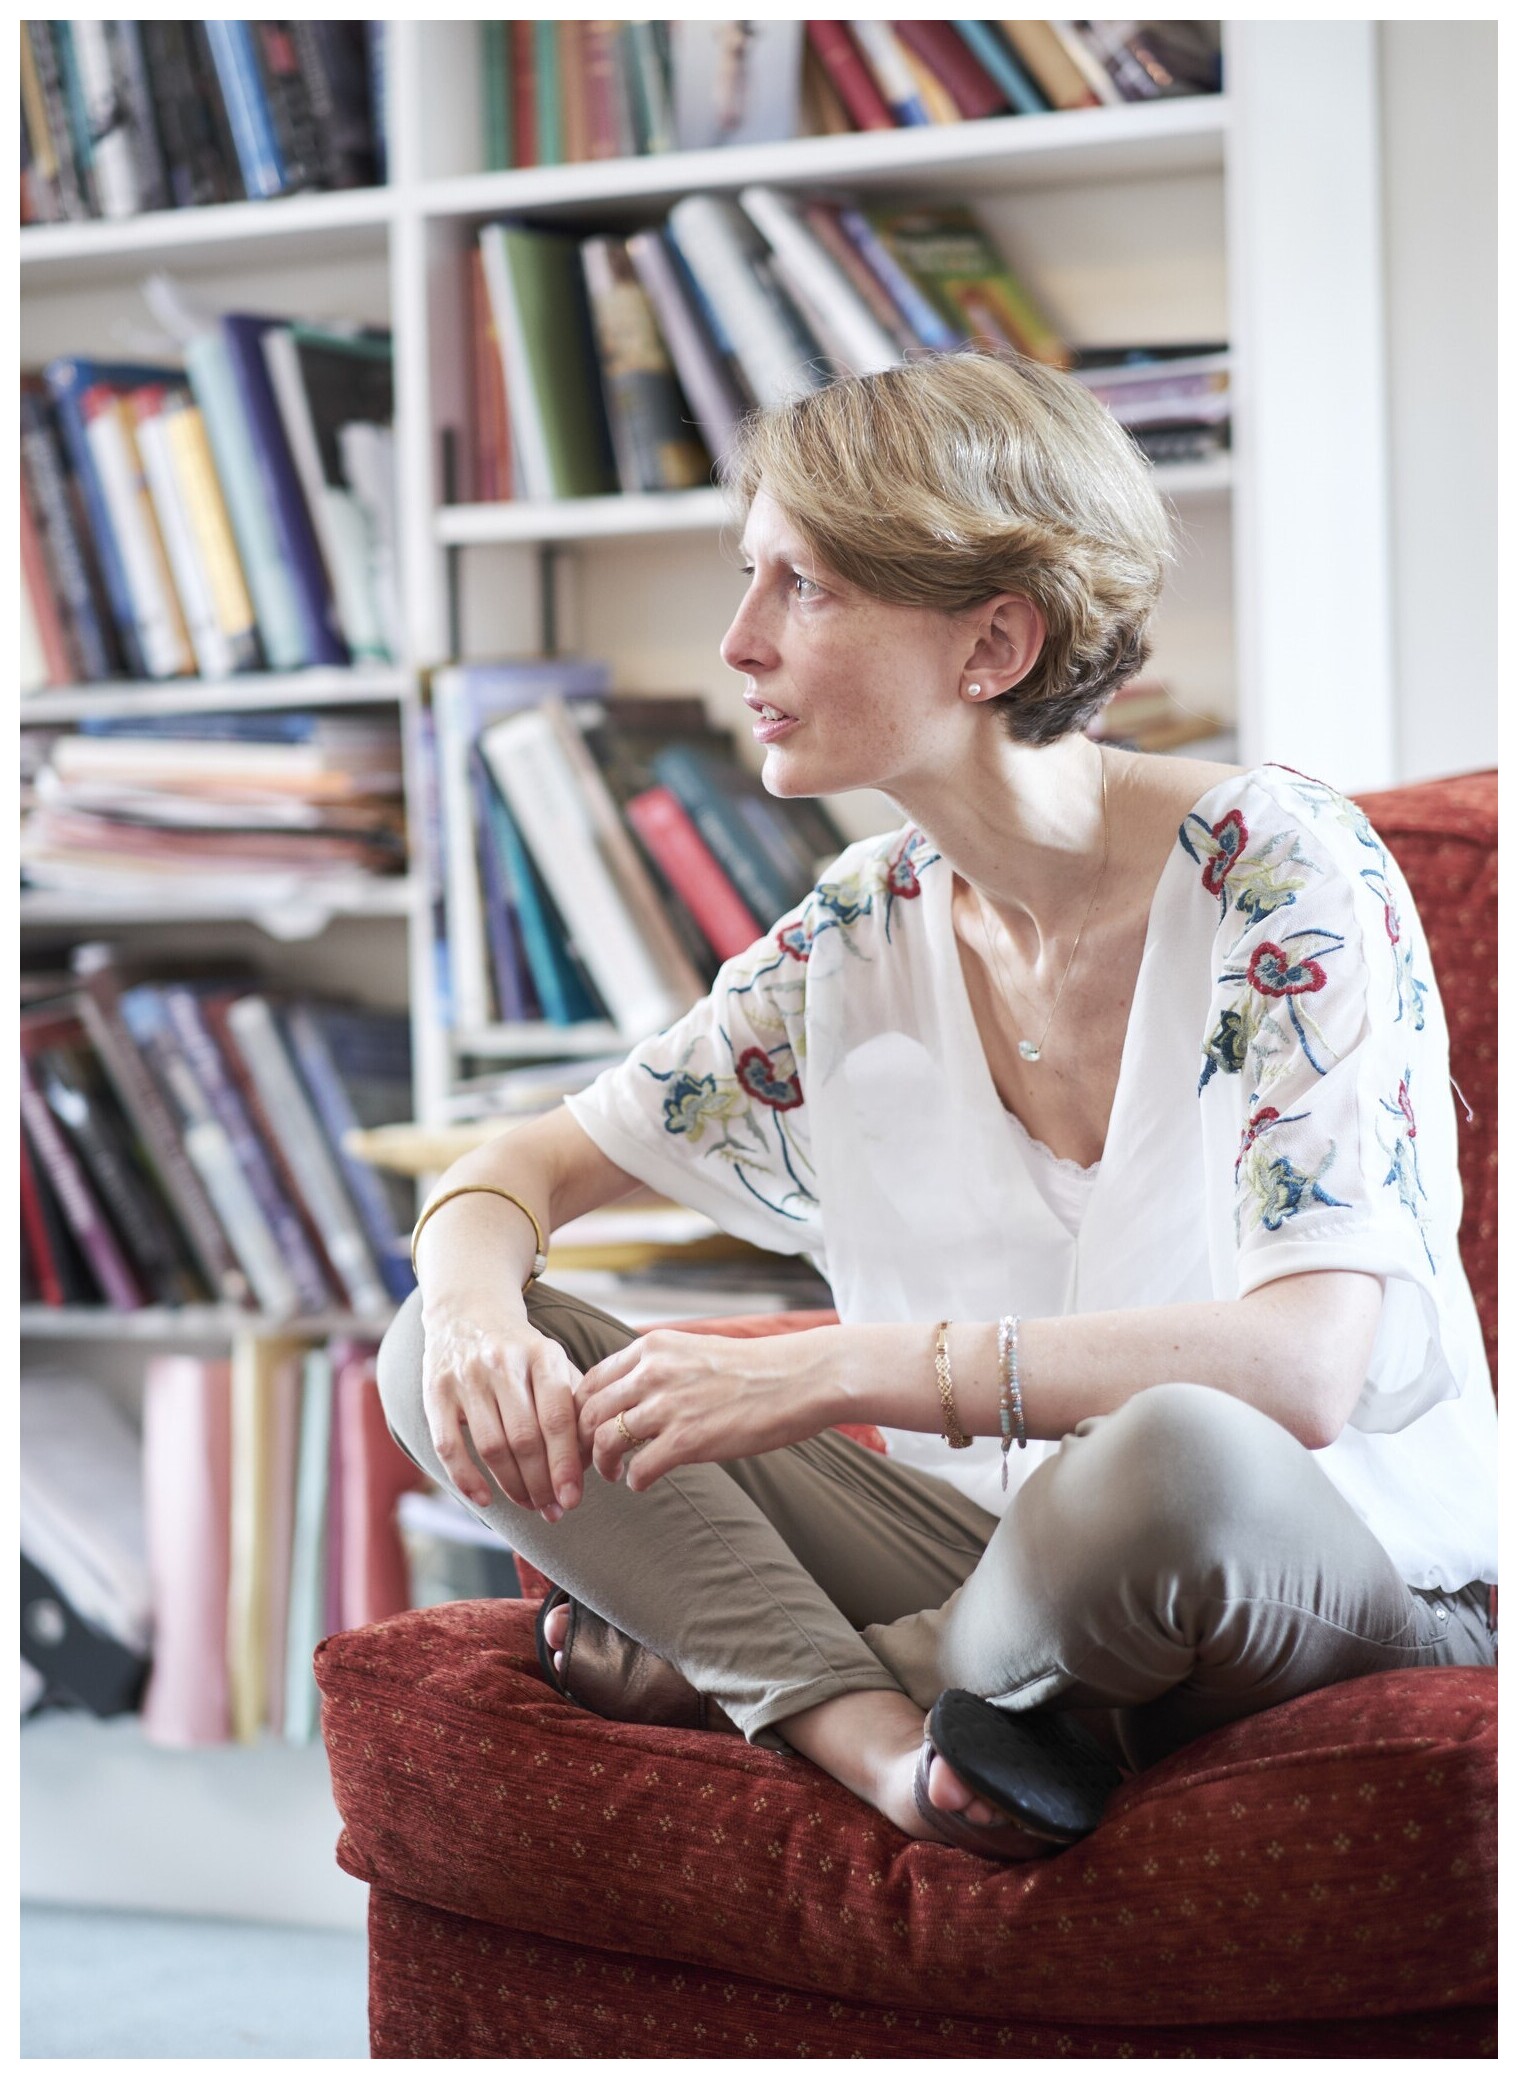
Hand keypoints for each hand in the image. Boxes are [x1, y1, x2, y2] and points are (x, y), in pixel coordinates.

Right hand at [421, 1299, 585, 1520]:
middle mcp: (503, 1362)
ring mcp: (466, 1376)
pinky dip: (466, 1478)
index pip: (557, 1418)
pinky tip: (485, 1499)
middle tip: (553, 1510)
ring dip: (512, 1485)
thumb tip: (589, 1461)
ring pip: (492, 1445)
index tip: (574, 1498)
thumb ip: (573, 1404)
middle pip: (525, 1438)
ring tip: (528, 1504)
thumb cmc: (521, 1349)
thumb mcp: (552, 1362)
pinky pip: (448, 1445)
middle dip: (542, 1482)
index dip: (566, 1463)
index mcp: (542, 1354)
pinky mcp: (436, 1390)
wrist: (467, 1310)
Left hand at [575, 1327, 839, 1491]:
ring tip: (615, 1474)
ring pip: (605, 1441)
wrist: (799, 1378)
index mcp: (652, 1347)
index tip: (587, 1431)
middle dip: (583, 1442)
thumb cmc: (752, 1370)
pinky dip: (635, 1481)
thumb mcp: (692, 1351)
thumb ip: (656, 1368)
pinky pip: (639, 1469)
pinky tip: (643, 1482)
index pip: (590, 1381)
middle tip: (593, 1460)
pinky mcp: (688, 1440)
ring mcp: (668, 1406)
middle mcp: (652, 1372)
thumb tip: (626, 1397)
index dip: (581, 1412)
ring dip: (604, 1465)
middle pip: (589, 1413)